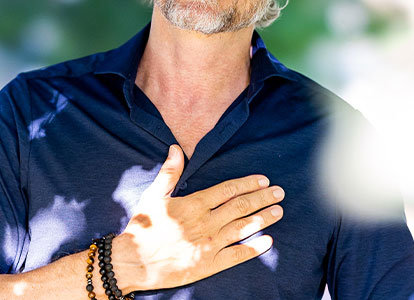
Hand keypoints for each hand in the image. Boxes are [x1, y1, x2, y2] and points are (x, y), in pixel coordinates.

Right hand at [112, 144, 284, 292]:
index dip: (247, 184)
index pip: (228, 190)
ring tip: (278, 211)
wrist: (134, 262)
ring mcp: (209, 245)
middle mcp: (206, 223)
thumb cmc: (144, 226)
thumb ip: (170, 172)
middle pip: (240, 207)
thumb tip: (177, 148)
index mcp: (194, 204)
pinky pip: (235, 256)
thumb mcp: (154, 195)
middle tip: (280, 193)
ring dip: (262, 219)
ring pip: (242, 228)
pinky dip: (253, 248)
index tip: (263, 180)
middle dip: (262, 198)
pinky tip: (268, 242)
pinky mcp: (208, 265)